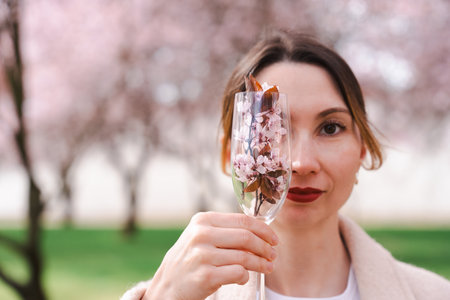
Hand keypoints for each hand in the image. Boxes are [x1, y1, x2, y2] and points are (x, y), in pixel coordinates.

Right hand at [142, 212, 277, 299]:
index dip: (263, 230)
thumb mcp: (201, 237)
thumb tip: (260, 231)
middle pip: (246, 237)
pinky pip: (238, 273)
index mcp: (203, 220)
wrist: (166, 287)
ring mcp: (202, 256)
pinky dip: (245, 276)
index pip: (243, 220)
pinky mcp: (206, 276)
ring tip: (267, 267)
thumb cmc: (189, 260)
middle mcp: (201, 235)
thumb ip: (225, 230)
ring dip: (261, 264)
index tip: (273, 239)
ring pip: (245, 257)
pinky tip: (243, 277)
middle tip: (273, 255)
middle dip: (265, 247)